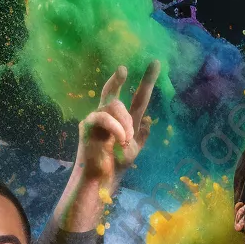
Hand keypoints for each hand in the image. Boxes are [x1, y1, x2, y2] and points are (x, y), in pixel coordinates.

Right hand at [79, 61, 159, 186]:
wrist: (102, 179)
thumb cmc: (116, 166)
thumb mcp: (135, 150)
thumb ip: (142, 135)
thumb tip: (149, 121)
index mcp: (125, 121)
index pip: (138, 99)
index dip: (146, 82)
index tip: (155, 64)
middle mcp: (110, 116)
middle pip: (114, 92)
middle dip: (120, 79)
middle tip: (124, 69)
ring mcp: (98, 118)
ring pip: (115, 105)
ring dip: (124, 122)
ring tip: (125, 140)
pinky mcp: (88, 124)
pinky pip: (104, 116)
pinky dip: (116, 128)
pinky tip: (120, 139)